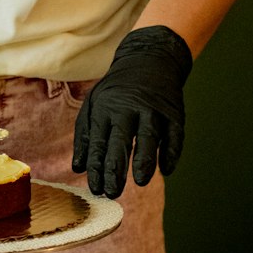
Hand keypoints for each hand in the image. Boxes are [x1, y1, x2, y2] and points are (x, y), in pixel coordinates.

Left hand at [72, 26, 192, 198]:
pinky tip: (166, 170)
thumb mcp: (94, 104)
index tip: (96, 188)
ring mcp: (153, 110)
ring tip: (140, 182)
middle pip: (121, 142)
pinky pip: (174, 136)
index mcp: (105, 108)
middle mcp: (128, 108)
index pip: (98, 142)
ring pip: (149, 137)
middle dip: (116, 170)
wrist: (149, 59)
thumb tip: (78, 168)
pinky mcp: (174, 112)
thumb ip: (84, 136)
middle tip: (112, 193)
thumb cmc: (116, 90)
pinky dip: (171, 153)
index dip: (96, 167)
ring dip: (144, 161)